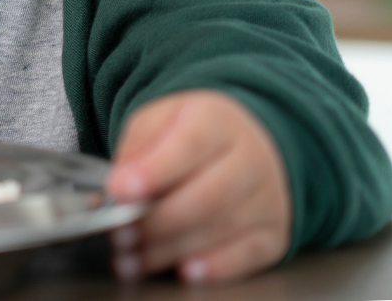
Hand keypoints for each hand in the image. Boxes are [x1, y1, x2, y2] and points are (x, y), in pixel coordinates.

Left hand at [107, 89, 290, 284]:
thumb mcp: (157, 122)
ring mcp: (267, 198)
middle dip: (156, 221)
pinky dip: (214, 267)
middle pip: (206, 197)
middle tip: (120, 235)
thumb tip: (118, 188)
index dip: (154, 170)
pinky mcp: (273, 234)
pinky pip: (246, 255)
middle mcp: (251, 158)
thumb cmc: (189, 136)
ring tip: (132, 258)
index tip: (120, 189)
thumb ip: (136, 149)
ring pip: (220, 229)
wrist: (248, 145)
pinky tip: (183, 271)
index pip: (188, 145)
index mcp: (215, 121)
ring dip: (171, 249)